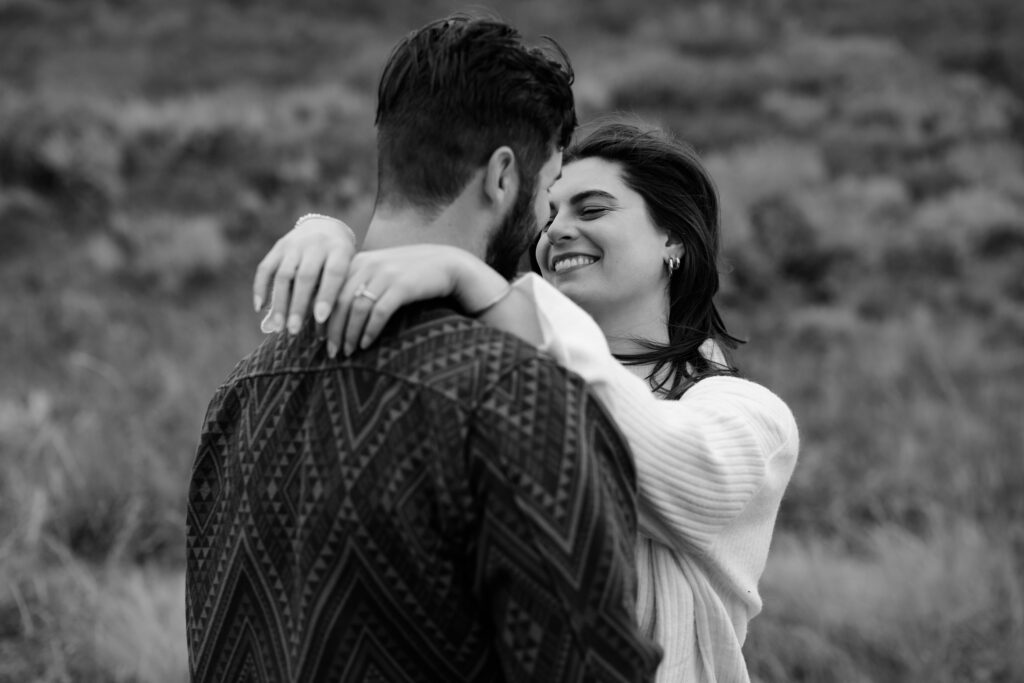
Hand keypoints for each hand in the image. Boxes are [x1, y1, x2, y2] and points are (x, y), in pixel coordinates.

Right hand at [253, 214, 356, 334]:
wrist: (326, 228)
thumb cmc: (341, 262)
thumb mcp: (347, 272)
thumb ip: (335, 295)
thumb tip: (320, 329)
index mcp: (340, 250)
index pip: (333, 273)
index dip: (326, 296)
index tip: (320, 319)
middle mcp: (316, 244)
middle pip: (305, 276)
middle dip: (298, 305)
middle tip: (293, 330)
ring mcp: (295, 243)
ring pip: (283, 274)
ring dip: (279, 302)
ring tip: (278, 326)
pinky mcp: (278, 246)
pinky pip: (265, 268)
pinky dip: (260, 287)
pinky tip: (259, 308)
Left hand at [326, 245, 506, 356]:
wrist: (448, 265)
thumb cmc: (412, 274)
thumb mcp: (382, 272)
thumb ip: (360, 283)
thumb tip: (335, 312)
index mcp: (359, 261)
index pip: (330, 290)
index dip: (321, 315)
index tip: (318, 336)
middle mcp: (369, 264)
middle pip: (339, 301)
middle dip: (332, 330)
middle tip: (330, 351)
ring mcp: (386, 274)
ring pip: (357, 308)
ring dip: (350, 334)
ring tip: (347, 352)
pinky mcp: (403, 286)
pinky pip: (379, 312)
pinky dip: (370, 331)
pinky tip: (366, 344)